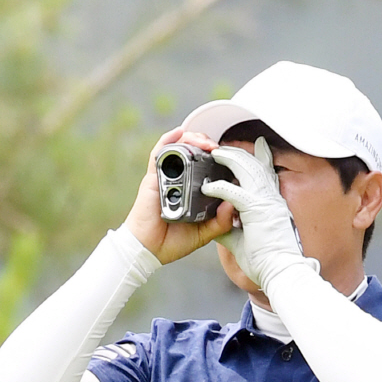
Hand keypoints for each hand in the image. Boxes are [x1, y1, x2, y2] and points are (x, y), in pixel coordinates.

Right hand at [124, 128, 234, 264]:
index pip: (205, 168)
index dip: (217, 159)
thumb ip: (219, 222)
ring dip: (193, 140)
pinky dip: (168, 140)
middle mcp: (178, 181)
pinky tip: (179, 132)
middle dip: (207, 145)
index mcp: (191, 191)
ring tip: (205, 142)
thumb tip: (232, 205)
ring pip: (179, 149)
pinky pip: (159, 153)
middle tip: (218, 149)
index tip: (230, 158)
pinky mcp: (153, 178)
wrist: (148, 249)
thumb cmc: (172, 242)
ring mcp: (165, 178)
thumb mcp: (203, 234)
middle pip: (193, 153)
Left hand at [201, 137, 318, 292]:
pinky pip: (234, 193)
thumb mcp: (245, 241)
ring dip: (229, 160)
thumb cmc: (267, 262)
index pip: (268, 174)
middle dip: (238, 154)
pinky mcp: (257, 211)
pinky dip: (219, 188)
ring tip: (213, 156)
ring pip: (247, 170)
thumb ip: (230, 229)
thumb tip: (217, 225)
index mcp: (273, 204)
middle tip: (221, 148)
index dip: (262, 158)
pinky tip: (208, 187)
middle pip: (255, 165)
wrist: (281, 272)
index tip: (258, 147)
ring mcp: (266, 202)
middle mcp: (272, 199)